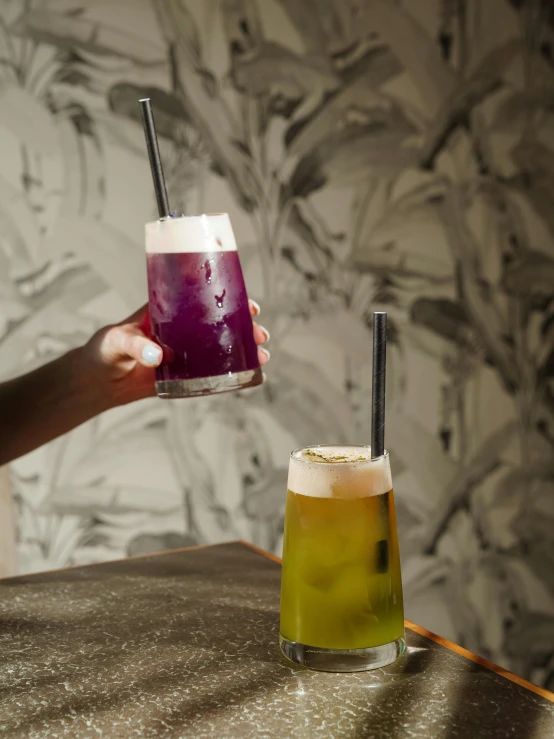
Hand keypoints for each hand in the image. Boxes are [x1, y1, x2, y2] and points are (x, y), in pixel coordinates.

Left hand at [83, 300, 269, 404]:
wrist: (98, 380)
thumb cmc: (105, 349)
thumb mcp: (118, 340)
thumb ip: (136, 345)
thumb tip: (157, 355)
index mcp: (170, 310)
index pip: (205, 298)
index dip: (230, 298)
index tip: (249, 305)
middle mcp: (183, 329)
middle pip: (221, 322)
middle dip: (245, 326)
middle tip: (259, 334)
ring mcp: (187, 352)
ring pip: (222, 346)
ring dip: (244, 349)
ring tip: (262, 355)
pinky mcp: (185, 375)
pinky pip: (213, 372)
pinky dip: (232, 372)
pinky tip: (250, 374)